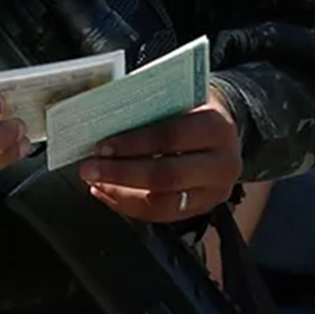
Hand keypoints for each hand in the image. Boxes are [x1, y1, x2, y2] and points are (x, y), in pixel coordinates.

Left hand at [79, 85, 243, 222]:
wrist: (224, 129)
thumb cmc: (194, 109)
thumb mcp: (181, 98)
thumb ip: (151, 111)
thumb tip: (105, 124)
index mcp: (217, 127)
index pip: (171, 137)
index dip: (134, 143)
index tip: (103, 146)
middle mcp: (223, 163)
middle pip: (167, 175)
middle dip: (122, 174)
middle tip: (90, 169)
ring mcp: (215, 191)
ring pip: (162, 202)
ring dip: (121, 194)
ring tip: (96, 183)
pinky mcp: (201, 208)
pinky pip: (161, 214)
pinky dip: (130, 205)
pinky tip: (109, 193)